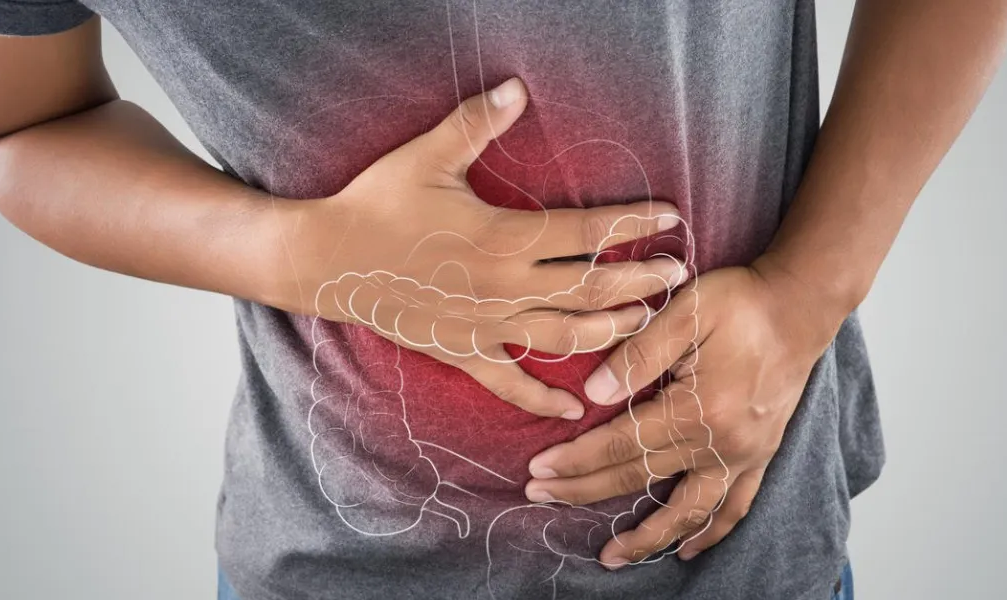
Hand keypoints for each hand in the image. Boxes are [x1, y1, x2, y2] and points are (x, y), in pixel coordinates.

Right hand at [268, 78, 685, 419]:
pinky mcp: (463, 352)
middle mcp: (505, 287)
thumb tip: (518, 88)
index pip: (587, 234)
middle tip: (679, 275)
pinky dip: (543, 400)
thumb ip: (476, 123)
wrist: (327, 259)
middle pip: (591, 290)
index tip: (670, 217)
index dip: (633, 225)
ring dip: (612, 332)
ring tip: (647, 324)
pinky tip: (574, 410)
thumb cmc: (377, 203)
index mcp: (503, 237)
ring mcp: (486, 325)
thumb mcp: (427, 156)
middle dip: (641, 284)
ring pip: (566, 338)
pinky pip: (511, 384)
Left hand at [521, 257, 846, 566]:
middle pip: (641, 477)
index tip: (539, 470)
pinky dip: (710, 532)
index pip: (621, 444)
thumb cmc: (742, 302)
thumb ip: (638, 354)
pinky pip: (734, 508)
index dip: (576, 460)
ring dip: (648, 538)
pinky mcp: (761, 455)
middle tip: (541, 497)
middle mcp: (722, 443)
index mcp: (698, 408)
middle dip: (585, 490)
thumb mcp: (686, 310)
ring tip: (611, 557)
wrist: (801, 304)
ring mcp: (744, 455)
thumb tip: (593, 395)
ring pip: (688, 511)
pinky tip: (687, 549)